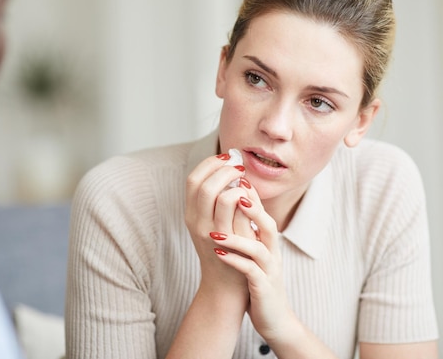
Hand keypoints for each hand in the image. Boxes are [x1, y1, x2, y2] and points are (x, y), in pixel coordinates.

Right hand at [185, 153, 252, 293]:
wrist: (225, 285)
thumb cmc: (223, 249)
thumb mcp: (211, 223)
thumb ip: (216, 199)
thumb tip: (231, 168)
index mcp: (190, 214)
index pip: (193, 179)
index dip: (209, 163)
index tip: (225, 157)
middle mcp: (197, 223)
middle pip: (204, 185)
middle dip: (224, 169)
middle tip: (238, 166)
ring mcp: (213, 233)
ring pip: (222, 197)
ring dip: (236, 183)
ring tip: (245, 181)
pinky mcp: (231, 242)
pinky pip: (240, 211)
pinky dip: (247, 198)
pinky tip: (252, 198)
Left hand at [209, 184, 293, 344]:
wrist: (272, 315)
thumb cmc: (257, 277)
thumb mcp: (252, 248)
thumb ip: (245, 226)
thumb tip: (232, 197)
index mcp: (266, 239)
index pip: (261, 211)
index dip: (249, 193)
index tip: (233, 175)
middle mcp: (271, 250)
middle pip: (268, 223)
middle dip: (252, 207)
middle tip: (235, 192)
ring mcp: (269, 269)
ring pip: (259, 248)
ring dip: (238, 238)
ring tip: (216, 231)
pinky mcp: (264, 287)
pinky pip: (251, 272)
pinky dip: (235, 261)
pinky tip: (218, 254)